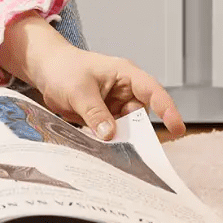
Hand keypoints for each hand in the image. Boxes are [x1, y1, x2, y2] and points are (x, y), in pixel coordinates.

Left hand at [0, 14, 185, 141]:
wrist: (45, 70)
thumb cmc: (64, 68)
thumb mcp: (79, 90)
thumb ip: (95, 112)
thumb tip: (110, 135)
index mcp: (125, 75)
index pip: (152, 91)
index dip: (167, 109)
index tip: (177, 128)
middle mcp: (125, 90)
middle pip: (141, 115)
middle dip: (138, 132)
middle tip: (134, 151)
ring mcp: (115, 104)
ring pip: (128, 127)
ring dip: (121, 139)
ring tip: (113, 153)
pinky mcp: (105, 116)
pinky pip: (114, 132)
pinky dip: (109, 141)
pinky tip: (103, 152)